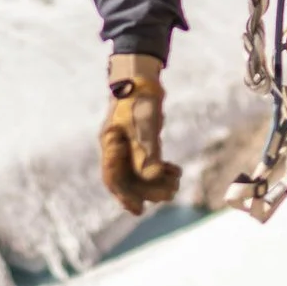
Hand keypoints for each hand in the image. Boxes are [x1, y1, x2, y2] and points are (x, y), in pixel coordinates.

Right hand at [98, 54, 181, 214]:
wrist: (142, 75)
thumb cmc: (141, 97)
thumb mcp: (145, 123)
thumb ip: (147, 151)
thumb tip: (152, 178)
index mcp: (110, 143)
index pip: (114, 177)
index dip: (124, 196)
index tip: (138, 210)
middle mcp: (116, 147)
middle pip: (128, 179)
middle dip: (148, 190)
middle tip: (170, 194)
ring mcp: (127, 145)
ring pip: (139, 173)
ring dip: (157, 182)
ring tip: (176, 181)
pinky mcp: (139, 141)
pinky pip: (148, 163)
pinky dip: (161, 170)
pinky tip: (175, 171)